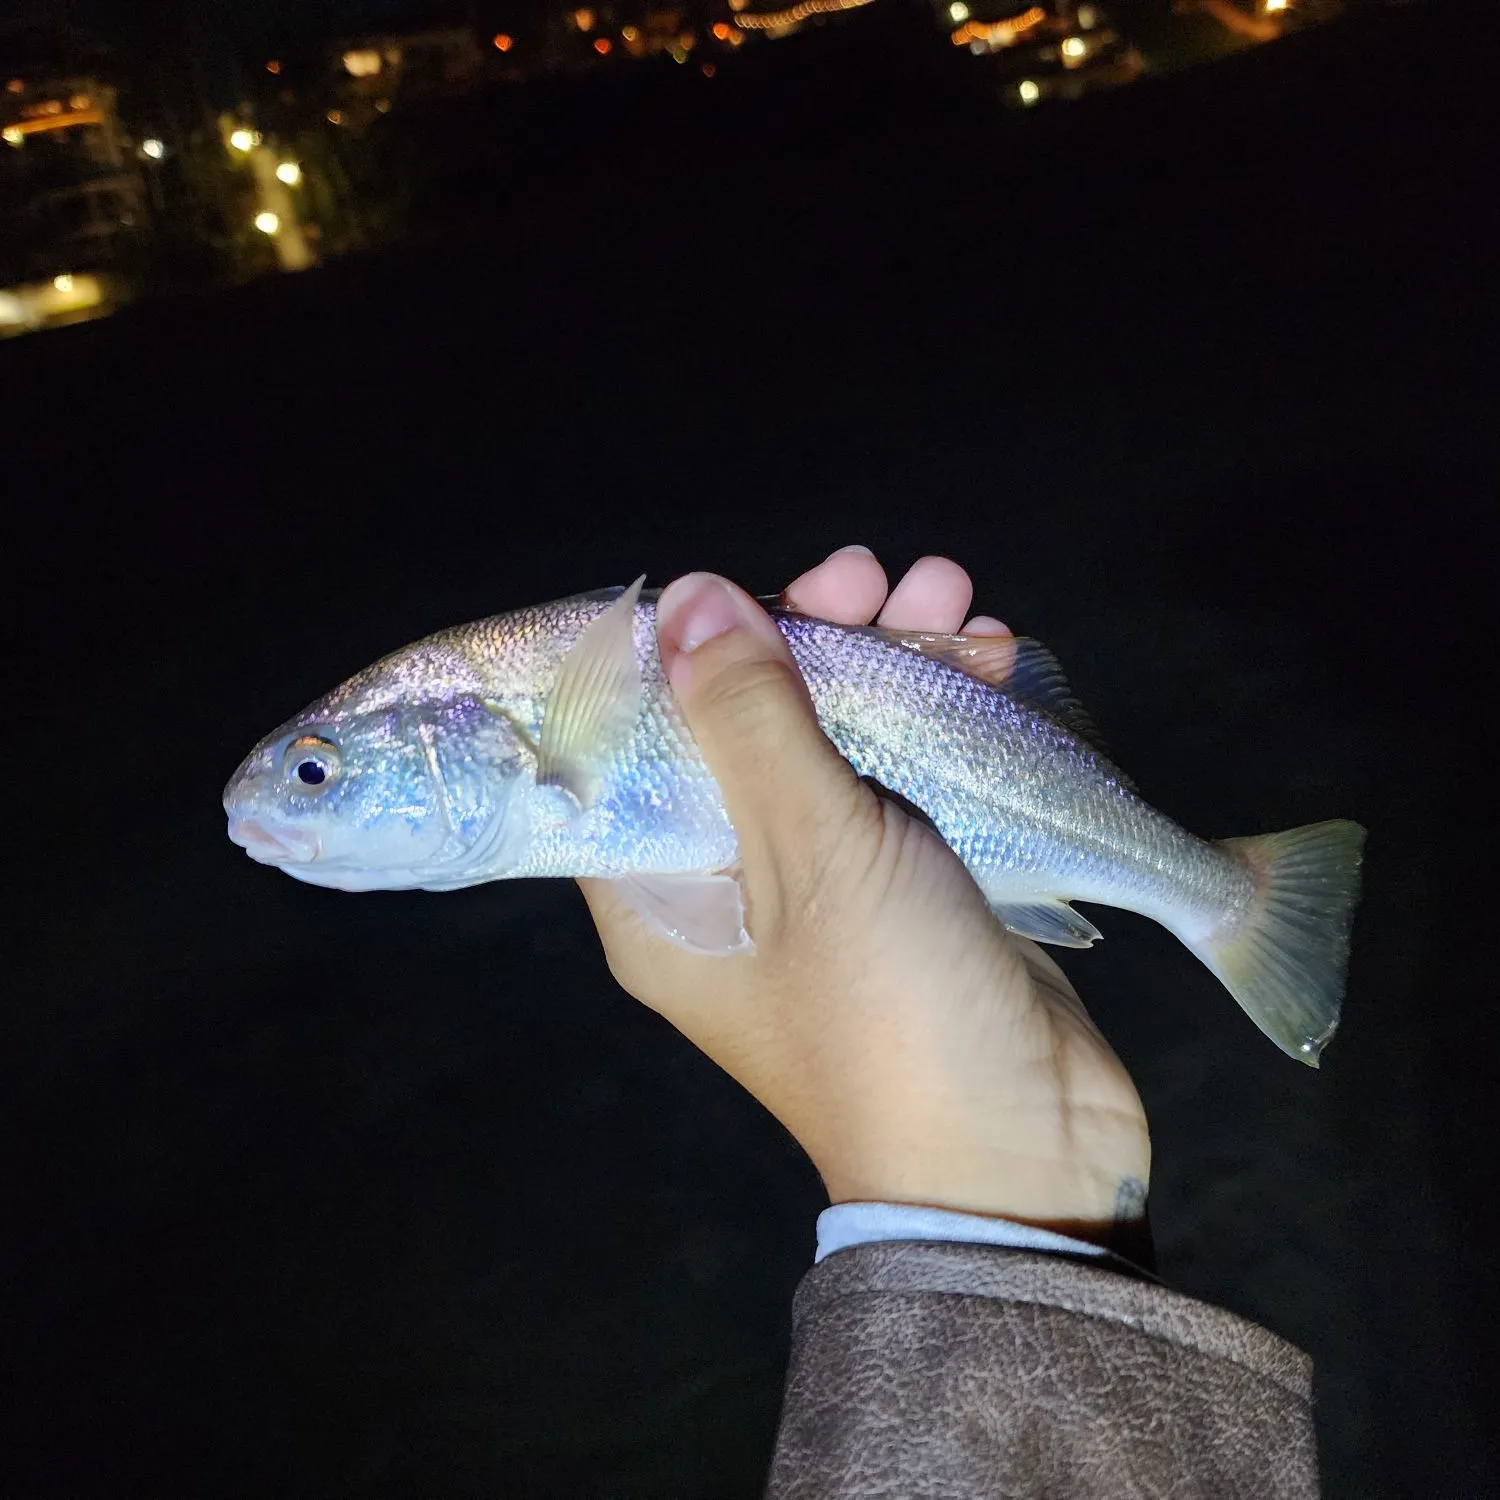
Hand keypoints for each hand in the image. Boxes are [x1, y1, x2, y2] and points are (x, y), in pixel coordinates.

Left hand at [580, 549, 1150, 1244]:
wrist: (1023, 1154)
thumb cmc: (886, 1008)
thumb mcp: (810, 849)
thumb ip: (749, 716)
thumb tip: (685, 597)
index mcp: (661, 888)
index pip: (639, 740)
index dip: (687, 651)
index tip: (748, 584)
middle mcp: (729, 880)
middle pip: (749, 721)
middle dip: (818, 634)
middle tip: (879, 575)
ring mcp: (825, 881)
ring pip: (840, 737)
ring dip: (897, 658)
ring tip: (957, 597)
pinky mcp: (909, 882)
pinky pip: (909, 774)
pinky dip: (946, 714)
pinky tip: (994, 656)